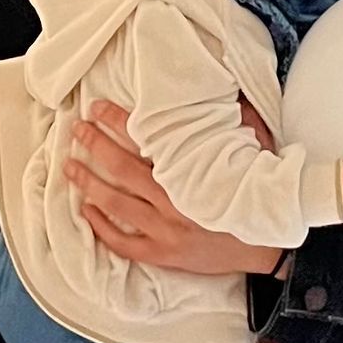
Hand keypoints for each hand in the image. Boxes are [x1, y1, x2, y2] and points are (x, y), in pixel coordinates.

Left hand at [66, 99, 279, 274]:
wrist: (273, 245)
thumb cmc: (263, 193)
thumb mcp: (256, 149)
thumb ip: (238, 119)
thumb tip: (222, 88)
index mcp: (194, 172)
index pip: (146, 139)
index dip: (118, 121)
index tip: (97, 107)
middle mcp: (175, 201)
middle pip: (123, 168)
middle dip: (95, 146)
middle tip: (76, 129)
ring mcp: (167, 231)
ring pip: (116, 205)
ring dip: (89, 183)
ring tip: (69, 165)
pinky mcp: (165, 255)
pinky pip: (124, 243)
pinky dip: (102, 227)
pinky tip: (86, 210)